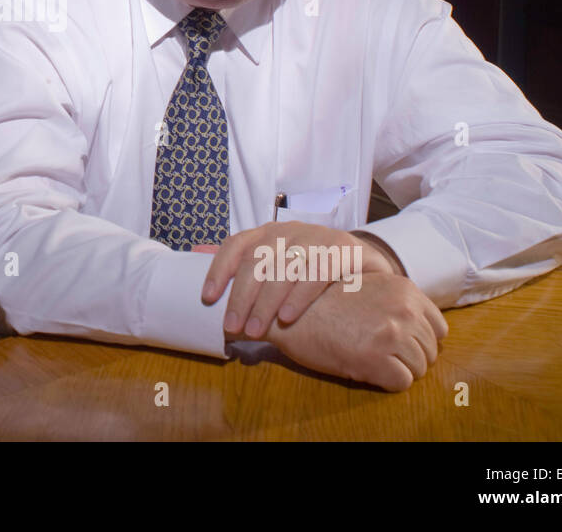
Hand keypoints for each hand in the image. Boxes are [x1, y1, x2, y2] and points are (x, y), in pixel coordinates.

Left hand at [195, 222, 396, 338]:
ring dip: (266, 302)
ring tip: (255, 330)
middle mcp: (289, 231)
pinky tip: (287, 317)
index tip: (207, 298)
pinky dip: (300, 296)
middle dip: (241, 296)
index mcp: (268, 233)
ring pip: (284, 267)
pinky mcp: (343, 248)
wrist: (365, 264)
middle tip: (232, 327)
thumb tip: (196, 253)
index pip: (236, 245)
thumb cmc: (311, 271)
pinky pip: (317, 271)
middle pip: (258, 260)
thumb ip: (242, 265)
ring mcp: (317, 237)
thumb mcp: (277, 267)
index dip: (219, 269)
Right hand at [248, 271, 448, 391]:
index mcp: (403, 288)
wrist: (284, 309)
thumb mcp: (364, 287)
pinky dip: (386, 383)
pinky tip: (364, 370)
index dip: (421, 340)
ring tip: (370, 362)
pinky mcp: (377, 357)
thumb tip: (419, 324)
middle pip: (431, 351)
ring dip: (398, 370)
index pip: (439, 327)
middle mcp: (404, 308)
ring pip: (420, 368)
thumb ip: (393, 299)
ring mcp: (392, 333)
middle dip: (410, 358)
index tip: (400, 345)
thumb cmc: (319, 301)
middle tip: (380, 356)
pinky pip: (402, 383)